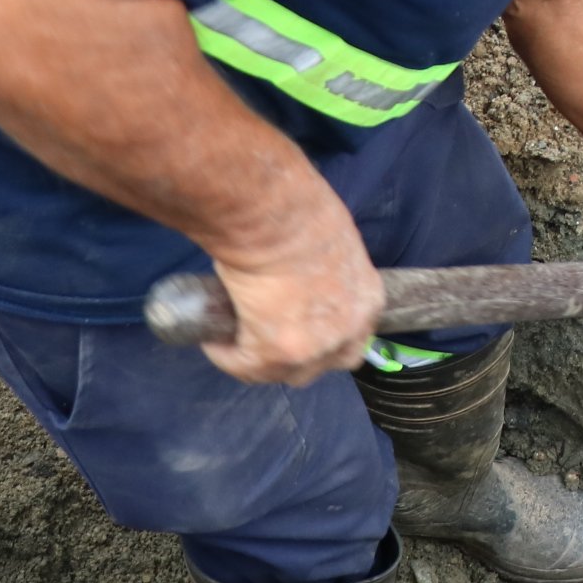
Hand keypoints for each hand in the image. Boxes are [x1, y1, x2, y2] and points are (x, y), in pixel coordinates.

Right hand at [201, 208, 383, 385]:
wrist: (271, 211)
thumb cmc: (297, 209)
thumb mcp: (330, 241)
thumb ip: (324, 269)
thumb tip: (298, 277)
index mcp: (368, 299)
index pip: (351, 336)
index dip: (322, 335)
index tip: (295, 325)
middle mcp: (351, 330)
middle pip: (325, 363)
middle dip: (297, 357)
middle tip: (265, 337)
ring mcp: (317, 347)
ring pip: (286, 372)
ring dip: (260, 361)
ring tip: (235, 340)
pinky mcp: (279, 352)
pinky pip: (246, 366)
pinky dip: (227, 356)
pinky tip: (214, 340)